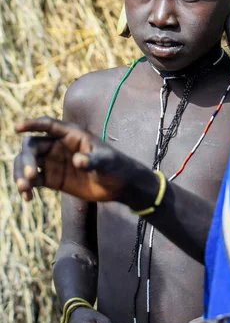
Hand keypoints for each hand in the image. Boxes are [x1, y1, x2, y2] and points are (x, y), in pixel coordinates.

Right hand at [14, 116, 130, 202]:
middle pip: (32, 146)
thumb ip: (93, 160)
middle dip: (26, 158)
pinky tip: (28, 198)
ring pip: (27, 162)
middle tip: (29, 175)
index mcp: (71, 135)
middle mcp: (58, 146)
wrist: (118, 185)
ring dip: (20, 173)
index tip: (18, 128)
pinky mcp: (52, 179)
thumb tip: (78, 161)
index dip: (32, 124)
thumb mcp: (106, 161)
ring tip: (25, 189)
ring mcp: (53, 162)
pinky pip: (32, 180)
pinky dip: (26, 187)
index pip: (48, 125)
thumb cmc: (115, 166)